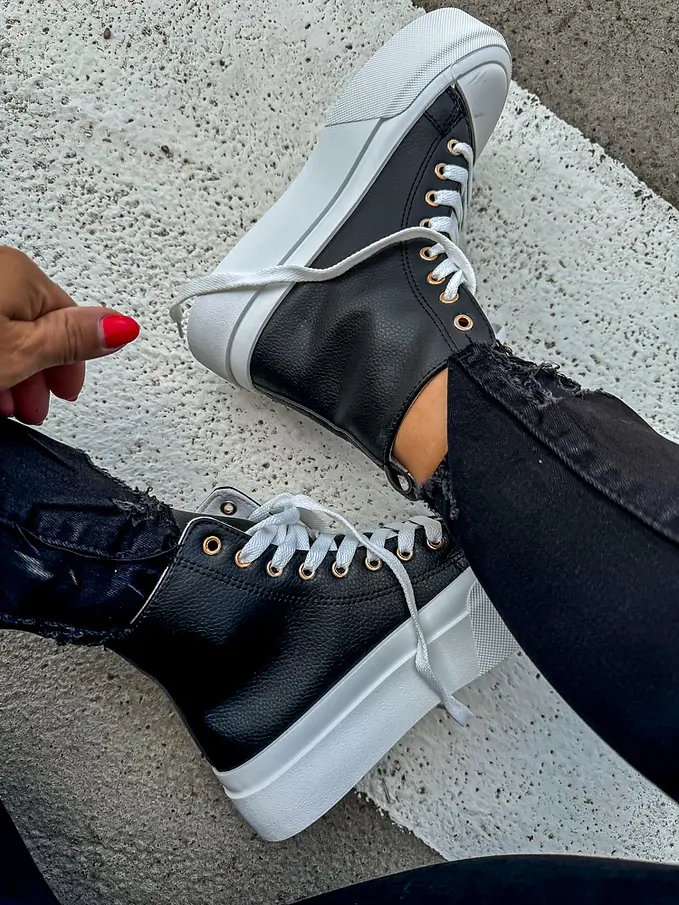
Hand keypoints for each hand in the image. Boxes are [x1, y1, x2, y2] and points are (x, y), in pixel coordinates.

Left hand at [0, 247, 139, 424]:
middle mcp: (1, 269)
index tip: (65, 394)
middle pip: (39, 329)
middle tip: (34, 407)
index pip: (72, 324)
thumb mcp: (21, 350)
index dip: (71, 367)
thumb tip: (123, 327)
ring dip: (15, 373)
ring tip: (6, 404)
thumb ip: (74, 338)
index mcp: (24, 274)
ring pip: (9, 333)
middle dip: (42, 372)